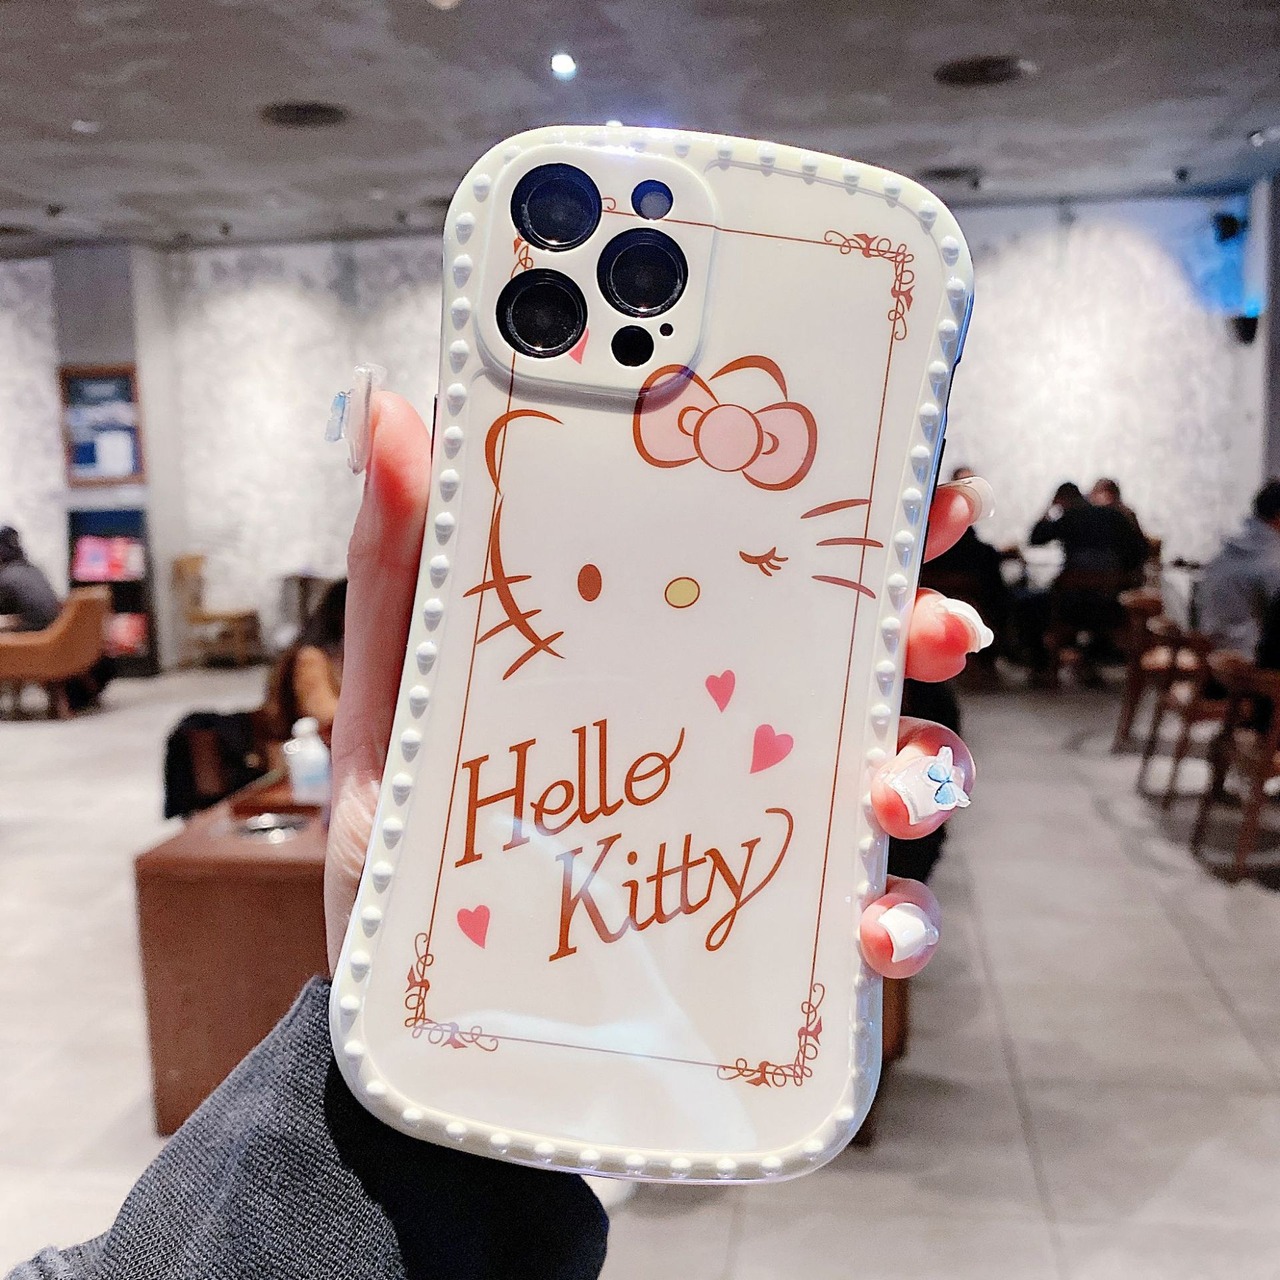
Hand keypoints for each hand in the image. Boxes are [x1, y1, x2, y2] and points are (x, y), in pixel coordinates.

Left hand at [326, 395, 989, 980]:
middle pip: (856, 662)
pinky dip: (896, 922)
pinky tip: (873, 927)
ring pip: (886, 778)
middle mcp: (721, 736)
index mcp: (652, 665)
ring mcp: (750, 832)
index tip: (906, 490)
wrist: (416, 1018)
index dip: (849, 521)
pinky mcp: (763, 939)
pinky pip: (861, 922)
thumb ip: (399, 569)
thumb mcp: (395, 705)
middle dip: (920, 628)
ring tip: (895, 785)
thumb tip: (389, 416)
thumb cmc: (408, 853)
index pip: (762, 574)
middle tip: (931, 624)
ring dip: (926, 767)